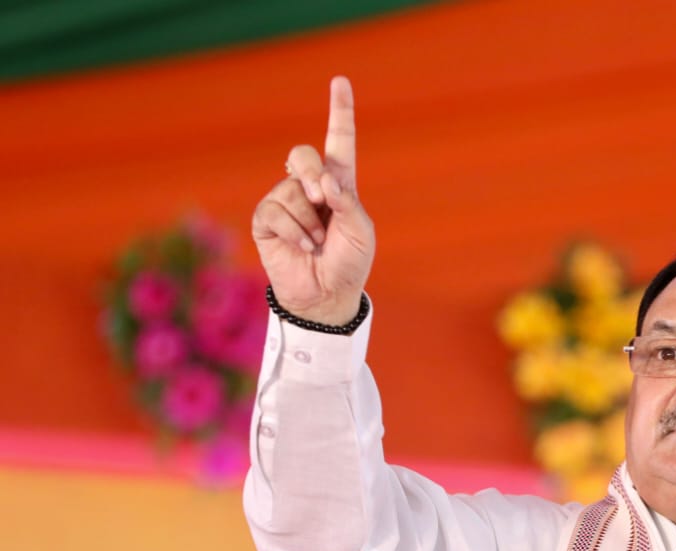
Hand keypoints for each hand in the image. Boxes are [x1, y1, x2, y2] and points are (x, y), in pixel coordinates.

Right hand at [251, 76, 374, 325]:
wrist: (327, 296)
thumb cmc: (349, 263)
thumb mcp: (361, 232)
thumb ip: (348, 203)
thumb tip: (325, 182)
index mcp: (339, 185)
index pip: (339, 142)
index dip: (339, 112)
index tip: (340, 81)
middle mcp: (310, 187)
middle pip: (303, 155)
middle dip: (312, 173)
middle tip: (323, 200)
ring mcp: (285, 201)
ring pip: (291, 188)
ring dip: (309, 220)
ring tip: (318, 242)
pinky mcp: (267, 220)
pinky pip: (275, 210)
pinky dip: (294, 231)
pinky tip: (304, 247)